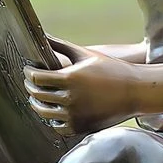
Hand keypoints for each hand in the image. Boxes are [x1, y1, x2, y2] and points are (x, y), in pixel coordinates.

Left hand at [24, 36, 141, 135]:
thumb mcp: (86, 55)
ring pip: (44, 113)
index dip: (28, 74)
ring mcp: (74, 116)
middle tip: (29, 81)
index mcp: (70, 79)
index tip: (28, 69)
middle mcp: (70, 99)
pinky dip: (52, 119)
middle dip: (30, 87)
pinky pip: (57, 126)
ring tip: (37, 96)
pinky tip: (53, 110)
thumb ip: (61, 45)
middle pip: (37, 95)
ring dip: (37, 104)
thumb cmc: (112, 70)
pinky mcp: (80, 128)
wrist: (135, 92)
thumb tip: (43, 34)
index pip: (37, 78)